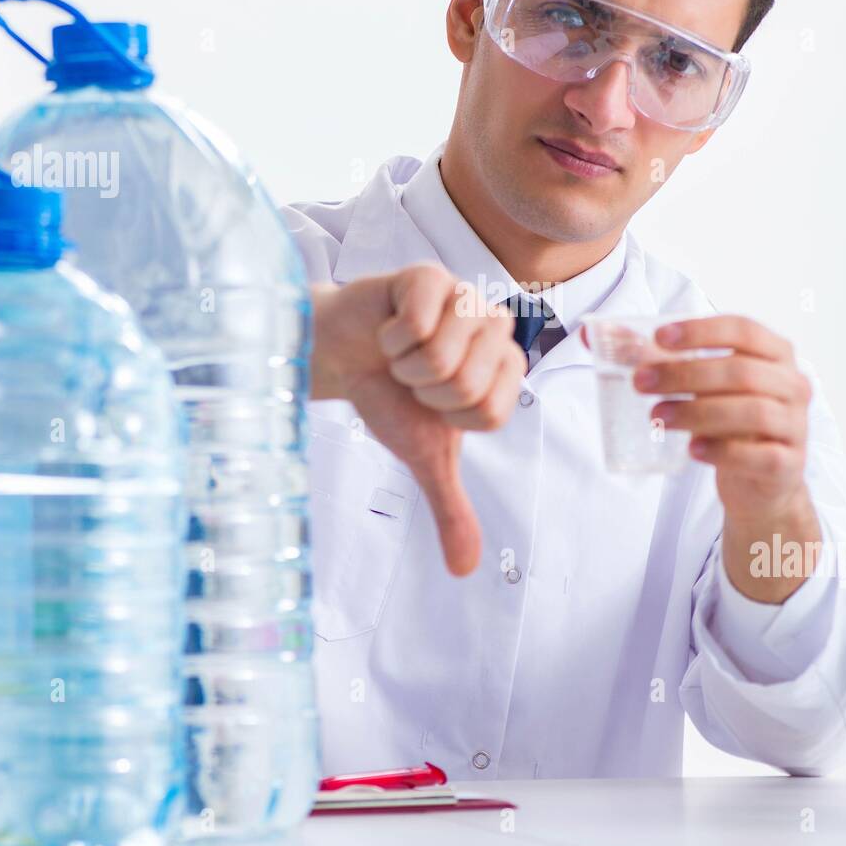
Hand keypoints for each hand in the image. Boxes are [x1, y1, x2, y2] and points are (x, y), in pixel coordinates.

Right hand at [310, 264, 523, 575]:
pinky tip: (388, 328)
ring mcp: (464, 295)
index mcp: (506, 367)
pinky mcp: (429, 275)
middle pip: (466, 383)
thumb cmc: (389, 398)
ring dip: (405, 363)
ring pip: (443, 354)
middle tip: (411, 375)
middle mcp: (495, 327)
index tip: (431, 401)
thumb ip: (451, 508)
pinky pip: (417, 323)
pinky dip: (390, 337)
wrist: (340, 357)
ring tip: (401, 352)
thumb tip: (465, 571)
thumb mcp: (423, 457)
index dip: (448, 416)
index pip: (489, 411)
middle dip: (423, 389)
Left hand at [630, 315, 811, 524]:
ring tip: (657, 416)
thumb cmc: (727, 422)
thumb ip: (653, 358)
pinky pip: (761, 455)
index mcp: (774, 354)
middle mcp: (793, 384)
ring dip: (698, 411)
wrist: (762, 482)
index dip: (701, 331)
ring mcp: (795, 425)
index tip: (659, 337)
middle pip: (740, 371)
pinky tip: (694, 449)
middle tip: (641, 383)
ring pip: (751, 410)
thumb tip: (593, 334)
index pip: (743, 329)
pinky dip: (725, 451)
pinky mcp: (789, 465)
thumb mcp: (699, 386)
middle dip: (685, 374)